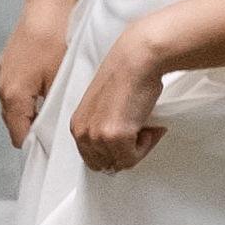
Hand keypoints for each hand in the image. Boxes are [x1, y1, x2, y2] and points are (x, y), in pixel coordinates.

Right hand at [0, 7, 72, 148]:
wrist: (46, 7)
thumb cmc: (56, 44)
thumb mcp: (60, 81)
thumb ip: (54, 109)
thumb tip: (55, 130)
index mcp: (13, 96)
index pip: (18, 134)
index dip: (35, 145)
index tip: (51, 150)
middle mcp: (2, 86)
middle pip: (13, 120)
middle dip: (30, 129)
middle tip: (54, 135)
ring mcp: (2, 72)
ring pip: (13, 103)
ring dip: (28, 111)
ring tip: (50, 113)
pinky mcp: (7, 60)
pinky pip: (14, 87)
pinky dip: (25, 95)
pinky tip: (43, 90)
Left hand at [66, 27, 175, 169]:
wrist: (138, 60)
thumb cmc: (125, 74)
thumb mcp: (102, 106)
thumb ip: (102, 127)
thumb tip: (116, 150)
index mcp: (77, 125)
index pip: (92, 158)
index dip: (114, 151)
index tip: (128, 138)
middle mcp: (83, 133)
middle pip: (105, 164)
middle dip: (125, 152)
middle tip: (139, 133)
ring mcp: (98, 136)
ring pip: (121, 162)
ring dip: (137, 148)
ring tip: (144, 126)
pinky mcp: (116, 137)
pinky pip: (133, 157)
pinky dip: (146, 145)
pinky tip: (148, 125)